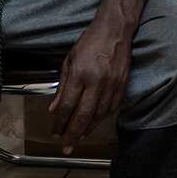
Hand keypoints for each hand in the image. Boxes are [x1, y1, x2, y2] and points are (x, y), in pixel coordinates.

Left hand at [49, 25, 131, 153]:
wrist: (116, 30)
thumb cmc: (90, 42)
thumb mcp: (69, 60)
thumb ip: (62, 86)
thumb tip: (54, 108)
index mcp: (80, 74)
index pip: (67, 105)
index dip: (60, 122)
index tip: (55, 132)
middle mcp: (97, 82)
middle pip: (83, 116)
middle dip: (73, 134)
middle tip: (66, 147)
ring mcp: (112, 85)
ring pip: (99, 115)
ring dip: (88, 129)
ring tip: (79, 138)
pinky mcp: (122, 85)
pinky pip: (111, 108)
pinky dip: (101, 119)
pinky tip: (94, 124)